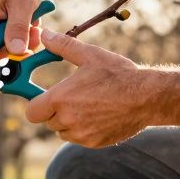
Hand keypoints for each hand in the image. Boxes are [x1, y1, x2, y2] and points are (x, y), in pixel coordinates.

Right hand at [0, 0, 43, 53]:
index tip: (10, 63)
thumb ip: (18, 28)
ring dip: (22, 41)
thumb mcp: (23, 4)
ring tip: (33, 25)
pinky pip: (10, 39)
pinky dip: (23, 35)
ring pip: (5, 46)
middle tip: (32, 36)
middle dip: (14, 47)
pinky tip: (31, 23)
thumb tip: (15, 51)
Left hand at [25, 29, 154, 147]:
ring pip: (62, 131)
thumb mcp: (90, 55)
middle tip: (71, 97)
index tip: (43, 97)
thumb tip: (45, 35)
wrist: (147, 97)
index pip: (32, 112)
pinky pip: (79, 138)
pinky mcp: (93, 143)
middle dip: (54, 111)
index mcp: (61, 99)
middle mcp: (68, 120)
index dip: (36, 104)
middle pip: (47, 121)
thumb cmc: (118, 74)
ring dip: (68, 122)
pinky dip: (83, 130)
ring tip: (87, 105)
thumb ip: (63, 46)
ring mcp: (81, 134)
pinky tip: (98, 115)